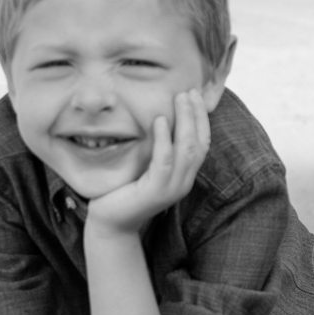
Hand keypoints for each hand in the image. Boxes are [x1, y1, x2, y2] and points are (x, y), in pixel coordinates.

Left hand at [86, 90, 209, 236]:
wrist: (110, 223)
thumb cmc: (124, 192)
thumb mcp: (145, 168)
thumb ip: (156, 149)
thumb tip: (157, 118)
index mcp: (184, 176)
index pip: (203, 143)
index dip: (201, 118)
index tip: (194, 95)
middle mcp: (183, 182)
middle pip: (199, 143)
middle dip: (195, 114)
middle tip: (188, 90)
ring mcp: (170, 188)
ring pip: (187, 150)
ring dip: (185, 121)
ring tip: (178, 98)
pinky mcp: (154, 192)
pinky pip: (164, 161)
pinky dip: (164, 139)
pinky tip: (160, 120)